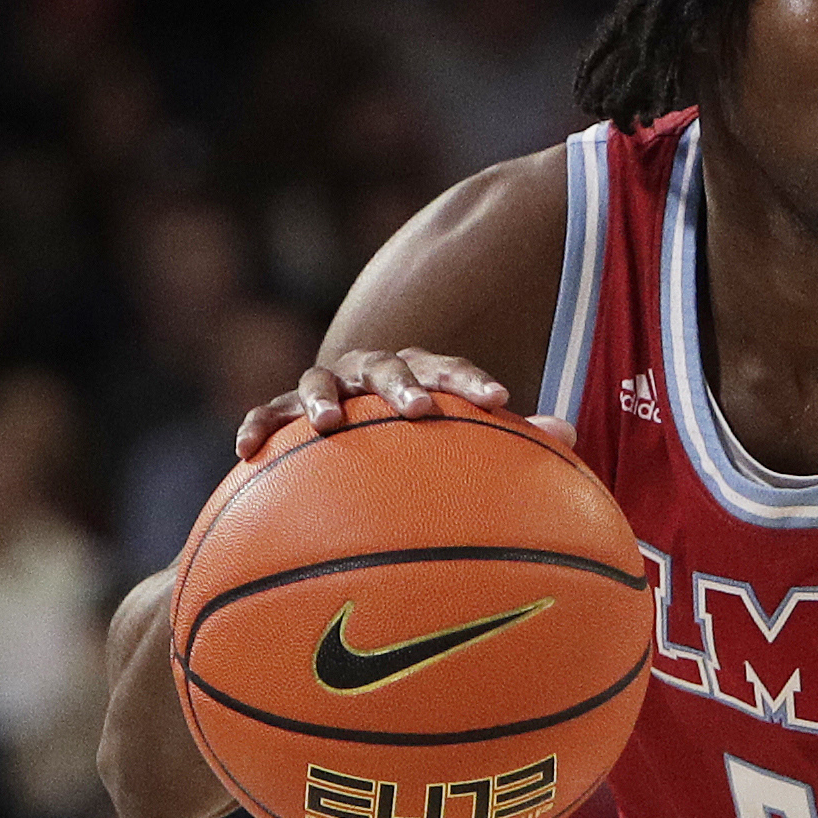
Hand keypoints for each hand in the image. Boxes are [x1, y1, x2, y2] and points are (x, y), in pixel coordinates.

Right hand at [233, 349, 576, 460]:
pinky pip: (265, 415)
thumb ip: (509, 437)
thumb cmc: (416, 443)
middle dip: (404, 385)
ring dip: (323, 398)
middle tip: (421, 412)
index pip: (450, 368)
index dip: (473, 381)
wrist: (345, 442)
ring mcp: (326, 387)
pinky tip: (245, 451)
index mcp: (420, 374)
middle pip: (389, 366)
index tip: (501, 403)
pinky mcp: (283, 412)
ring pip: (320, 379)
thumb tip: (572, 434)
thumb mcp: (460, 440)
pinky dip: (256, 426)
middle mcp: (372, 372)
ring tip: (329, 424)